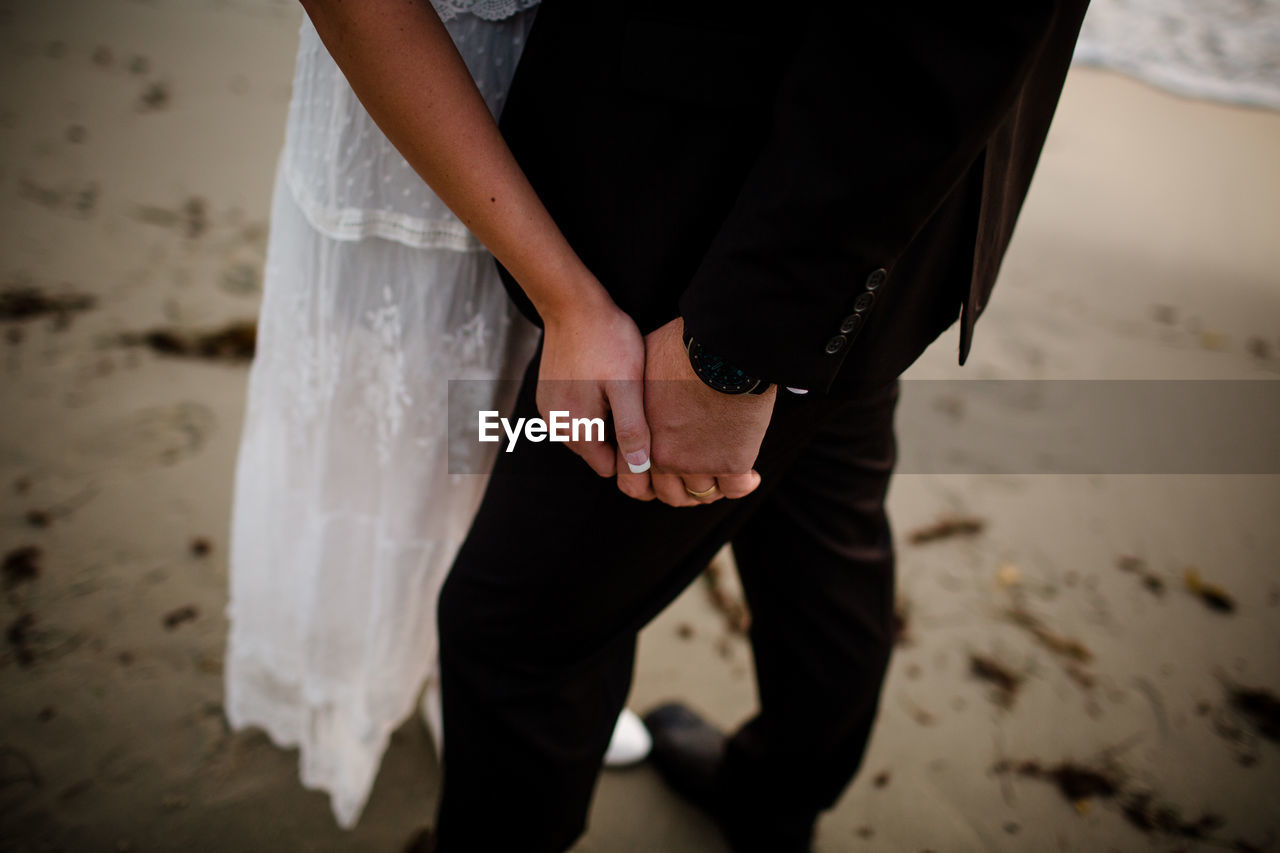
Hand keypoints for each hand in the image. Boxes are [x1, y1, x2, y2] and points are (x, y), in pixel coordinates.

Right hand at [537, 286, 650, 479]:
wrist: (572, 303)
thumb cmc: (607, 340)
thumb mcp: (628, 384)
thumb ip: (632, 427)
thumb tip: (638, 467)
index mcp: (576, 427)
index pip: (607, 467)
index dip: (629, 453)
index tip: (644, 428)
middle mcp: (556, 424)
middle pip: (596, 452)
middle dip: (616, 437)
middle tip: (634, 405)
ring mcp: (549, 409)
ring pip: (585, 433)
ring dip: (603, 421)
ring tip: (620, 392)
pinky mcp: (548, 393)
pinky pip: (574, 415)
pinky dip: (590, 406)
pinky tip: (603, 383)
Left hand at [639, 317, 774, 506]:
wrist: (722, 350)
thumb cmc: (680, 349)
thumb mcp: (641, 370)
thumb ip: (636, 399)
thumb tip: (637, 399)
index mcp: (638, 440)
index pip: (633, 484)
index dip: (649, 485)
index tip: (665, 476)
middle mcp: (664, 459)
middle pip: (671, 494)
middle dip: (683, 490)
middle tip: (696, 478)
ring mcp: (697, 465)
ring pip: (703, 494)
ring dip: (714, 486)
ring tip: (725, 474)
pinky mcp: (731, 464)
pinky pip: (736, 489)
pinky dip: (744, 484)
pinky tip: (751, 475)